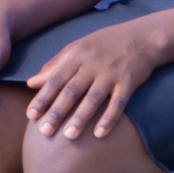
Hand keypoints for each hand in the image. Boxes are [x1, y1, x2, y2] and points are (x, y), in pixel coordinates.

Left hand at [23, 17, 165, 140]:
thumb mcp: (78, 47)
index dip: (43, 97)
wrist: (143, 36)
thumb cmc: (106, 43)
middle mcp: (92, 64)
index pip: (55, 79)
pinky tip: (100, 134)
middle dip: (57, 111)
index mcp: (77, 56)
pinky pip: (118, 102)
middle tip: (44, 131)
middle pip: (71, 90)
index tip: (30, 115)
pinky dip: (109, 118)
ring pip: (93, 98)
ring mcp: (111, 73)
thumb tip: (31, 82)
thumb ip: (55, 65)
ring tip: (69, 136)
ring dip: (80, 118)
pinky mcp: (129, 81)